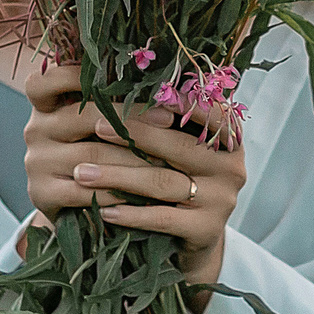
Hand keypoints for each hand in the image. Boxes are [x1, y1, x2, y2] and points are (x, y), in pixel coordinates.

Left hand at [19, 63, 243, 313]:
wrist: (192, 237)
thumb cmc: (176, 177)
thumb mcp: (179, 145)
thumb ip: (166, 117)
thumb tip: (119, 75)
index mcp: (229, 136)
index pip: (202, 110)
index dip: (169, 101)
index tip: (128, 92)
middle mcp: (232, 166)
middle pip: (178, 145)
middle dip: (132, 134)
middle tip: (94, 127)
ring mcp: (222, 200)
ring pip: (164, 182)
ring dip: (118, 176)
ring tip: (82, 173)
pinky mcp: (207, 230)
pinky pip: (163, 219)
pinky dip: (131, 214)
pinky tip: (103, 209)